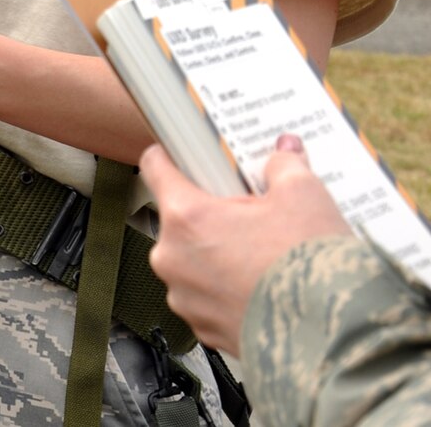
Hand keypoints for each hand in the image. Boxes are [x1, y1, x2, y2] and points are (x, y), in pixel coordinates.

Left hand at [141, 137, 352, 354]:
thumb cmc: (310, 267)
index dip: (169, 156)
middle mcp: (174, 259)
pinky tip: (263, 288)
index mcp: (186, 218)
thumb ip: (284, 166)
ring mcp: (186, 298)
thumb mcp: (304, 196)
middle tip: (253, 218)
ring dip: (220, 256)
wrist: (333, 337)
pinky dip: (229, 291)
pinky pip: (208, 298)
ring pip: (194, 262)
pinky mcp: (204, 329)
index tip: (177, 154)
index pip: (156, 168)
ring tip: (265, 257)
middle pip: (181, 220)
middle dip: (213, 216)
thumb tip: (283, 152)